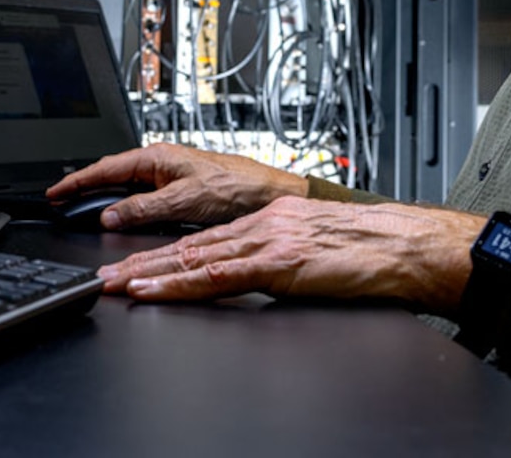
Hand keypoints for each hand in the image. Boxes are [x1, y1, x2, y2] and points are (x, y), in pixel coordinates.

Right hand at [44, 143, 308, 228]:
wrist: (270, 194)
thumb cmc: (238, 188)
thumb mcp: (184, 200)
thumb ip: (143, 208)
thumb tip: (109, 215)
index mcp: (158, 157)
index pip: (106, 168)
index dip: (76, 181)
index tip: (54, 192)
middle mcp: (162, 163)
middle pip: (112, 175)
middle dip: (85, 187)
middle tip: (60, 201)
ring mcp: (170, 175)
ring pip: (127, 186)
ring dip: (104, 197)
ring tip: (81, 207)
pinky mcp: (180, 189)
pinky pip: (142, 196)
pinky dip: (124, 205)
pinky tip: (119, 214)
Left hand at [96, 197, 486, 314]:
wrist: (406, 246)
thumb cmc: (375, 252)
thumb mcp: (318, 251)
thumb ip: (285, 260)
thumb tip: (267, 278)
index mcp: (273, 220)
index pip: (207, 239)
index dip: (166, 254)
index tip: (135, 267)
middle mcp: (263, 224)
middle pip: (189, 245)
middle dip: (142, 262)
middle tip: (104, 276)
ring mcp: (268, 241)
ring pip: (194, 257)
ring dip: (148, 274)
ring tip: (114, 285)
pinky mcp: (278, 262)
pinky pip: (217, 275)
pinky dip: (179, 283)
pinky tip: (155, 290)